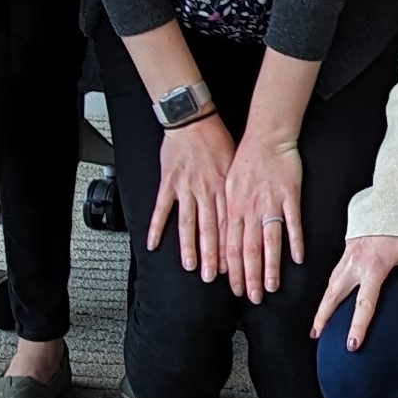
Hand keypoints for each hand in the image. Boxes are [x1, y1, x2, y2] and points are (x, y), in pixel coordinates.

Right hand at [150, 112, 235, 281]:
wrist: (194, 120)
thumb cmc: (216, 139)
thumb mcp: (235, 164)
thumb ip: (236, 190)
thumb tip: (244, 213)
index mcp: (224, 188)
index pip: (229, 224)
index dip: (231, 247)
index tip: (232, 267)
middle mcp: (206, 191)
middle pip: (210, 229)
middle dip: (212, 255)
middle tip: (212, 277)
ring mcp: (186, 188)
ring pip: (188, 223)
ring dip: (189, 246)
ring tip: (191, 266)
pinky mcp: (168, 183)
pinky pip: (162, 208)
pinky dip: (156, 227)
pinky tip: (152, 244)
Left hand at [221, 131, 304, 301]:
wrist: (267, 137)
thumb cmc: (246, 161)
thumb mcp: (228, 186)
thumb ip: (228, 214)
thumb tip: (224, 241)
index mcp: (234, 208)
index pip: (231, 246)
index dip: (232, 270)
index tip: (234, 289)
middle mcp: (250, 209)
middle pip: (249, 250)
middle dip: (249, 277)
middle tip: (252, 298)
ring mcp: (271, 203)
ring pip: (269, 242)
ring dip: (270, 267)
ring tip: (271, 287)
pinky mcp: (290, 196)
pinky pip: (292, 223)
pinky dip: (295, 242)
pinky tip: (298, 259)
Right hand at [313, 234, 397, 348]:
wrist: (393, 197)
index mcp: (375, 265)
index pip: (365, 302)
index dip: (358, 325)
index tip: (352, 344)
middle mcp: (357, 261)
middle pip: (335, 294)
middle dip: (324, 317)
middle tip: (317, 336)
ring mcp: (349, 254)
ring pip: (330, 284)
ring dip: (322, 305)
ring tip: (316, 325)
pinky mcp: (347, 248)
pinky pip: (333, 273)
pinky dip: (327, 289)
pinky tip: (326, 299)